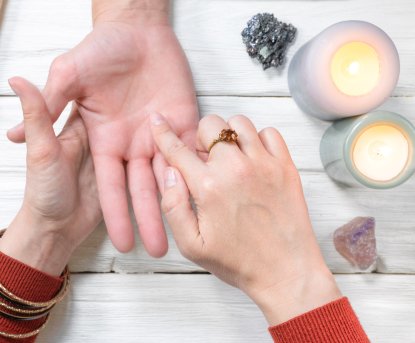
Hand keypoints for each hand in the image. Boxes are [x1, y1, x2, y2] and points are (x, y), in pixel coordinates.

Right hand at [6, 0, 198, 257]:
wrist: (135, 28)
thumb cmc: (100, 48)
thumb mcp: (69, 75)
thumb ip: (50, 104)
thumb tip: (14, 135)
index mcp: (106, 140)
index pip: (112, 186)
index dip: (117, 214)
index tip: (123, 243)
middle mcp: (133, 144)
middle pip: (144, 189)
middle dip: (152, 219)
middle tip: (161, 250)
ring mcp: (160, 135)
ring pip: (172, 176)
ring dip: (179, 202)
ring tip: (188, 231)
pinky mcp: (185, 122)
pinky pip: (194, 151)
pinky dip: (199, 171)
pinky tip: (206, 195)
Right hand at [150, 112, 342, 325]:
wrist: (286, 272)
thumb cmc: (239, 262)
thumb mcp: (192, 245)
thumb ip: (172, 206)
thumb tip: (169, 172)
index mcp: (208, 187)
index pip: (177, 149)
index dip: (163, 133)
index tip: (158, 121)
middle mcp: (235, 169)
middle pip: (209, 125)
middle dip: (201, 138)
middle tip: (206, 160)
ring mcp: (264, 165)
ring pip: (239, 123)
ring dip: (229, 135)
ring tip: (230, 157)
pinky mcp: (285, 167)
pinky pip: (269, 133)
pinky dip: (259, 139)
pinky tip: (254, 159)